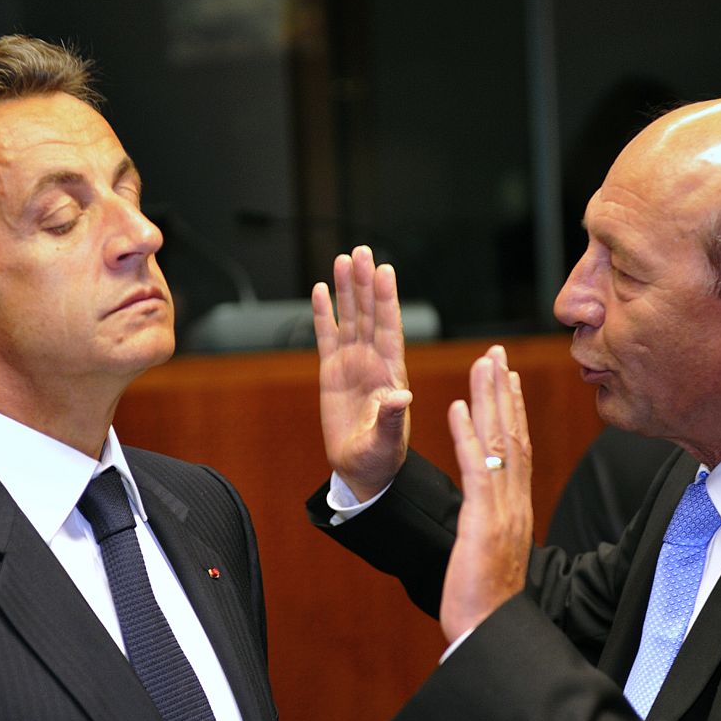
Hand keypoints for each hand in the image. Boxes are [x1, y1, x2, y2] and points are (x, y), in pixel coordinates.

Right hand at [312, 245, 411, 501]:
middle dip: (365, 282)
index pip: (390, 327)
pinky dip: (323, 313)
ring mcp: (352, 363)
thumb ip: (394, 416)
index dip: (387, 299)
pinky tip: (319, 290)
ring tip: (343, 258)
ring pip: (349, 318)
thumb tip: (401, 394)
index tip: (385, 270)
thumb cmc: (381, 457)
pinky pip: (326, 336)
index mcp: (392, 372)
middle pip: (369, 313)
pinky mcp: (331, 371)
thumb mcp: (389, 440)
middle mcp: (373, 361)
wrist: (362, 469)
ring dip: (346, 289)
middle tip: (361, 251)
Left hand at [440, 346, 532, 643]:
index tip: (506, 378)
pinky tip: (455, 407)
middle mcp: (515, 502)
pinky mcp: (482, 520)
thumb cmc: (485, 603)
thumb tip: (486, 517)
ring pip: (499, 442)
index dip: (513, 410)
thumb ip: (492, 528)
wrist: (490, 631)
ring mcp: (502, 509)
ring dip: (489, 399)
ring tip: (482, 363)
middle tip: (495, 353)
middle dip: (503, 390)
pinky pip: (475, 468)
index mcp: (517, 509)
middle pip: (513, 434)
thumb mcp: (491, 555)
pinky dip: (466, 434)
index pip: (518, 449)